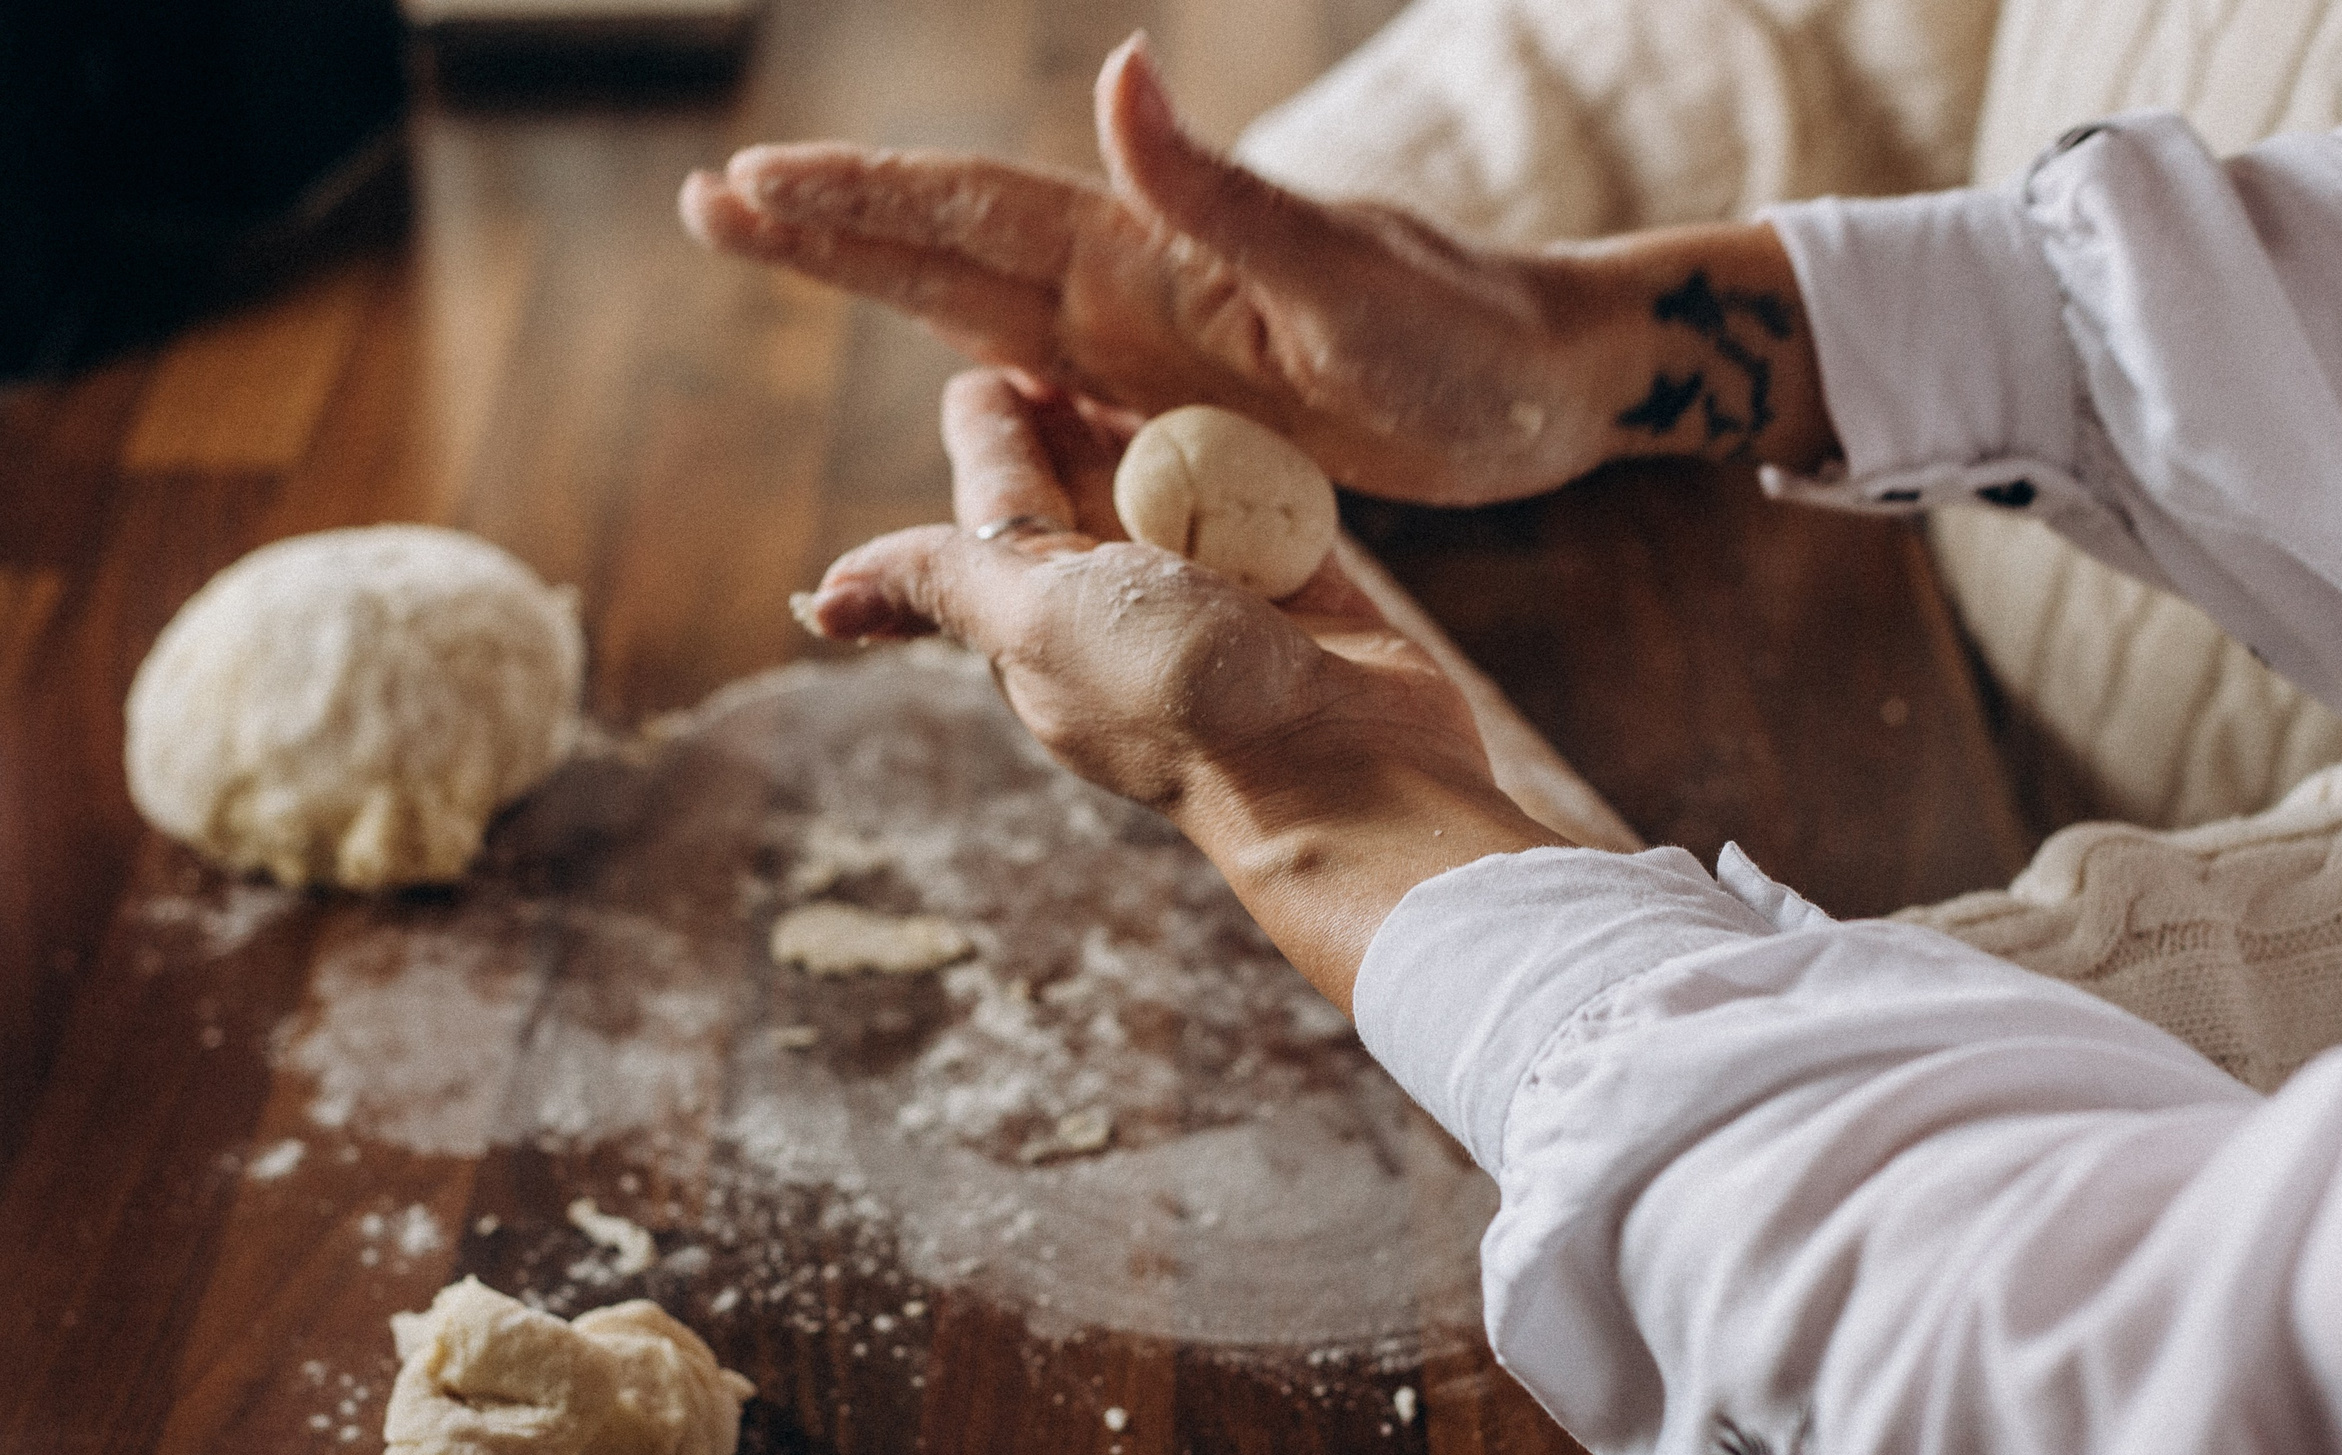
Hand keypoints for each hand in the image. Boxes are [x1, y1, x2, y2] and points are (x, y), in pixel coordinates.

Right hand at [680, 35, 1827, 503]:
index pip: (976, 216)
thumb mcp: (1349, 275)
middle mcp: (1137, 289)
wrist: (1545, 387)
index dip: (863, 201)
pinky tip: (941, 385)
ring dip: (883, 290)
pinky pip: (1052, 396)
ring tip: (783, 256)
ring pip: (984, 318)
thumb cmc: (1468, 334)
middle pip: (950, 251)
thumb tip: (1112, 74)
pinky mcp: (1187, 409)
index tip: (751, 184)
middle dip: (832, 229)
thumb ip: (1225, 194)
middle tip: (712, 202)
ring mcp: (1156, 347)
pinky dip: (980, 387)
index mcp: (1154, 253)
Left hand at [805, 369, 1559, 1005]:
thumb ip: (944, 582)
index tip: (986, 368)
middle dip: (1063, 423)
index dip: (988, 436)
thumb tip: (824, 595)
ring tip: (1144, 363)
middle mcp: (1120, 614)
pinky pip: (1266, 513)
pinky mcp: (1302, 597)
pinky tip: (1245, 420)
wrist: (1345, 775)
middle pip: (1082, 495)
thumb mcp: (1033, 623)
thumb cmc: (1178, 696)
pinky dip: (1250, 472)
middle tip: (1057, 340)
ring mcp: (1216, 606)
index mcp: (1040, 621)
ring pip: (1173, 499)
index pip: (998, 506)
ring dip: (1156, 438)